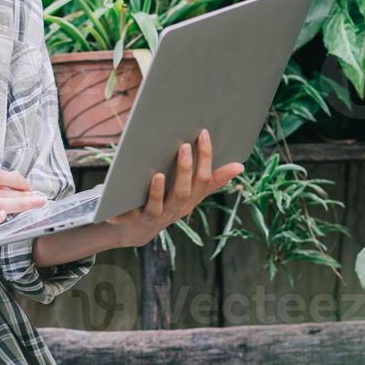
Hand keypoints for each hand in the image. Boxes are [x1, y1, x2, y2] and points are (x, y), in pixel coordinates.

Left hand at [104, 128, 243, 248]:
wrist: (137, 230)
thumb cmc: (168, 203)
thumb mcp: (192, 193)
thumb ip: (213, 180)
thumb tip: (240, 166)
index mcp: (191, 198)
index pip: (204, 179)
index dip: (206, 157)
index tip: (204, 133)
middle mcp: (176, 208)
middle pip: (184, 191)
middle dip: (185, 170)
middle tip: (185, 146)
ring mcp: (156, 215)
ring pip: (160, 204)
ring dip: (158, 190)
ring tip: (158, 175)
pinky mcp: (136, 221)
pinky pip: (131, 216)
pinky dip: (125, 211)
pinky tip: (125, 200)